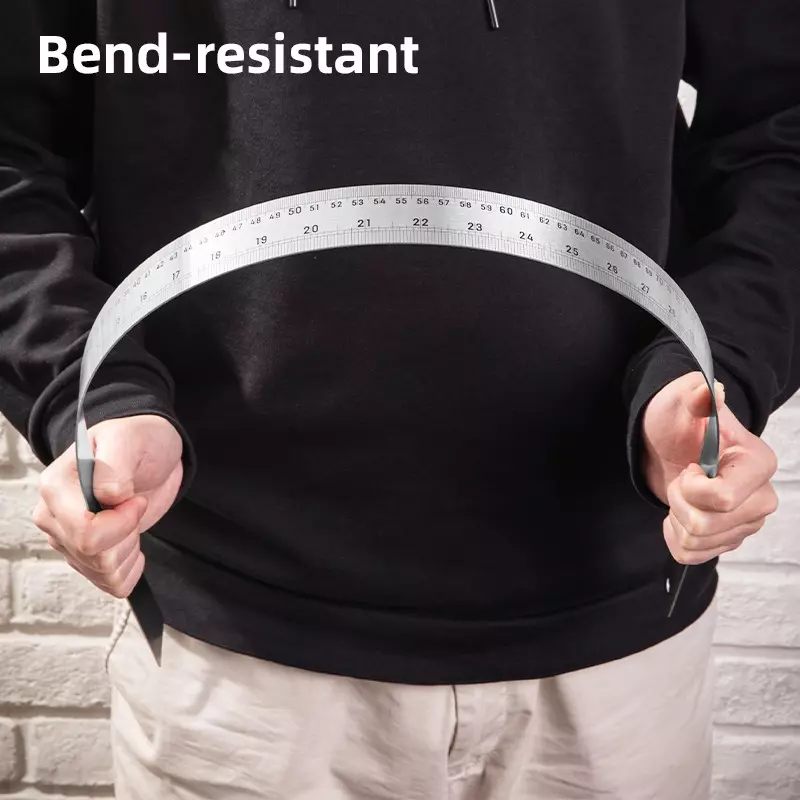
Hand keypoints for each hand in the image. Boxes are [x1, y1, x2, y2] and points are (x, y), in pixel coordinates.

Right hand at [32, 414, 182, 596]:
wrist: (151, 453)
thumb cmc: (138, 441)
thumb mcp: (130, 439)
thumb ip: (115, 465)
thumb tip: (107, 495)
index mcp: (55, 486)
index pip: (84, 532)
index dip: (122, 522)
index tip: (136, 498)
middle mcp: (53, 516)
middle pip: (93, 555)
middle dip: (127, 535)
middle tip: (135, 505)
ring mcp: (66, 538)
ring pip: (103, 572)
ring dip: (129, 549)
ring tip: (132, 519)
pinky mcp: (86, 556)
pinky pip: (110, 583)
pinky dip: (130, 568)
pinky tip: (132, 541)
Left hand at [641, 371, 778, 564]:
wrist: (668, 444)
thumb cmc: (678, 422)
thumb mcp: (682, 403)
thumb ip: (697, 397)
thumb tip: (712, 390)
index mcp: (758, 464)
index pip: (723, 499)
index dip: (692, 488)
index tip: (689, 467)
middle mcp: (761, 498)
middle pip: (706, 525)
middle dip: (679, 501)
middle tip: (682, 478)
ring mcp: (746, 523)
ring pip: (697, 542)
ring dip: (676, 517)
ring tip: (682, 493)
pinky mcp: (727, 540)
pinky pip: (691, 554)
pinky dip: (675, 536)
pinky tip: (678, 514)